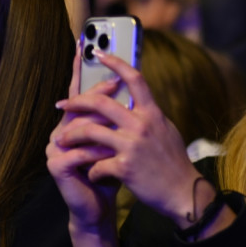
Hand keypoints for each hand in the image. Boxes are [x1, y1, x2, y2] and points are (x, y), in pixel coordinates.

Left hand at [52, 50, 205, 227]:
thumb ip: (148, 115)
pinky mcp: (125, 168)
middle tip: (62, 105)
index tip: (98, 52)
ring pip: (90, 132)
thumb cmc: (174, 163)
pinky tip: (92, 174)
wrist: (184, 194)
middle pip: (100, 103)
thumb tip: (134, 101)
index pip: (134, 78)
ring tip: (61, 141)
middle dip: (76, 102)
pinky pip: (97, 164)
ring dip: (71, 136)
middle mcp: (141, 125)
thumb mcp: (166, 131)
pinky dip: (91, 170)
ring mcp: (132, 146)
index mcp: (152, 114)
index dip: (115, 62)